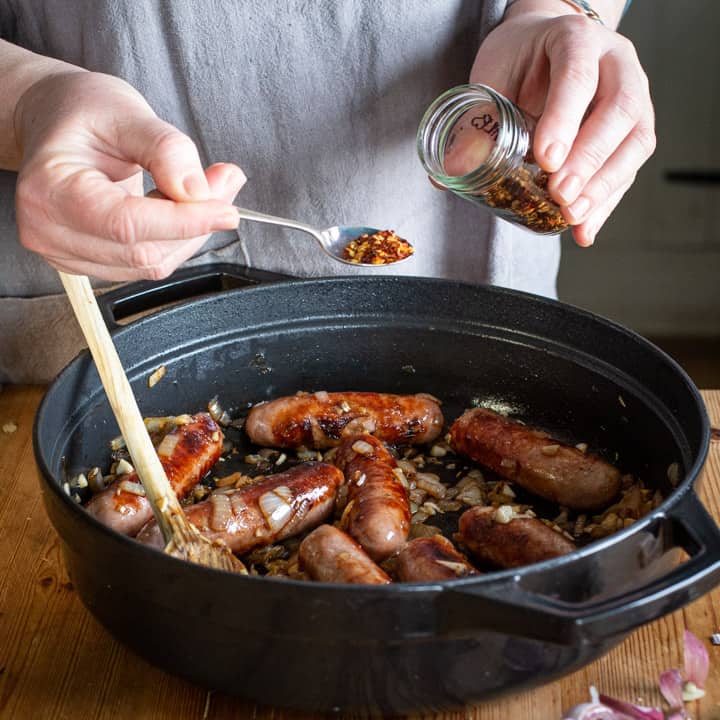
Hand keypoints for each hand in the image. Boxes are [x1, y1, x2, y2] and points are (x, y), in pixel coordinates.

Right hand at [14, 71, 243, 279]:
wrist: (55, 122)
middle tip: (225, 181)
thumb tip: (197, 193)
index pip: (127, 224)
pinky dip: (175, 240)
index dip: (183, 222)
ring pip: (151, 262)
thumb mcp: (126, 111)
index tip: (226, 211)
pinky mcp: (88, 262)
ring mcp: (66, 253)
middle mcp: (48, 231)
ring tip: (208, 187)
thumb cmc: (81, 111)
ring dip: (190, 232)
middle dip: (194, 223)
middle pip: (143, 250)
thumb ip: (166, 150)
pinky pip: (146, 263)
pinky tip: (182, 208)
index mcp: (50, 189)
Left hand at [469, 7, 654, 245]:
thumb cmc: (519, 60)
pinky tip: (584, 229)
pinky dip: (606, 203)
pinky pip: (628, 168)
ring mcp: (633, 97)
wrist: (543, 47)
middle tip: (561, 195)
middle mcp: (616, 64)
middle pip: (620, 110)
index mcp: (577, 40)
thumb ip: (476, 120)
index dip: (564, 118)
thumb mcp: (491, 77)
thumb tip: (452, 171)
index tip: (547, 159)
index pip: (578, 75)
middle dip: (590, 159)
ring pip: (636, 141)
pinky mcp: (632, 131)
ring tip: (572, 216)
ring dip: (604, 186)